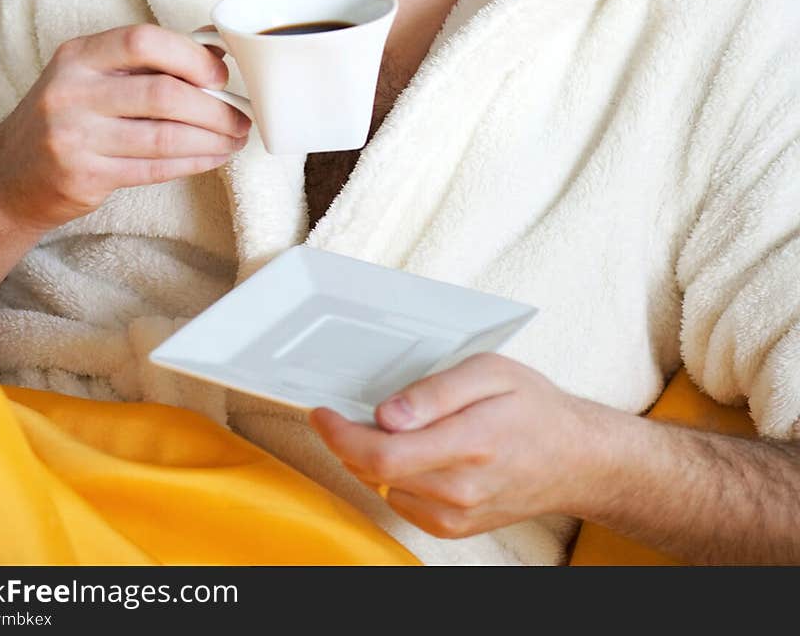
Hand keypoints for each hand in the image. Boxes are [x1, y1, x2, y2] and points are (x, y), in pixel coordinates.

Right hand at [0, 23, 250, 236]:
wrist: (6, 179)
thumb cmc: (65, 119)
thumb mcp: (89, 77)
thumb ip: (143, 63)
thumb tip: (215, 52)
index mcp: (77, 56)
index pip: (142, 40)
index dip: (191, 56)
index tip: (221, 75)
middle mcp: (71, 92)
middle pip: (162, 93)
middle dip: (214, 107)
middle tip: (242, 115)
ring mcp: (75, 137)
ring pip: (164, 135)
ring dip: (212, 138)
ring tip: (236, 138)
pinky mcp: (84, 176)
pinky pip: (155, 168)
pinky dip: (194, 162)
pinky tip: (213, 157)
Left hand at [309, 353, 608, 538]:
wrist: (575, 458)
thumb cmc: (534, 408)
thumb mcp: (490, 372)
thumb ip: (435, 391)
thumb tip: (387, 414)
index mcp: (468, 443)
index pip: (382, 454)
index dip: (340, 434)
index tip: (323, 412)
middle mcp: (460, 488)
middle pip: (375, 473)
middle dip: (349, 440)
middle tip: (347, 413)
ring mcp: (457, 514)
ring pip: (384, 489)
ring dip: (370, 460)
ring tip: (389, 429)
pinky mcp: (455, 527)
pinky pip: (402, 503)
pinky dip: (393, 478)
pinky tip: (412, 454)